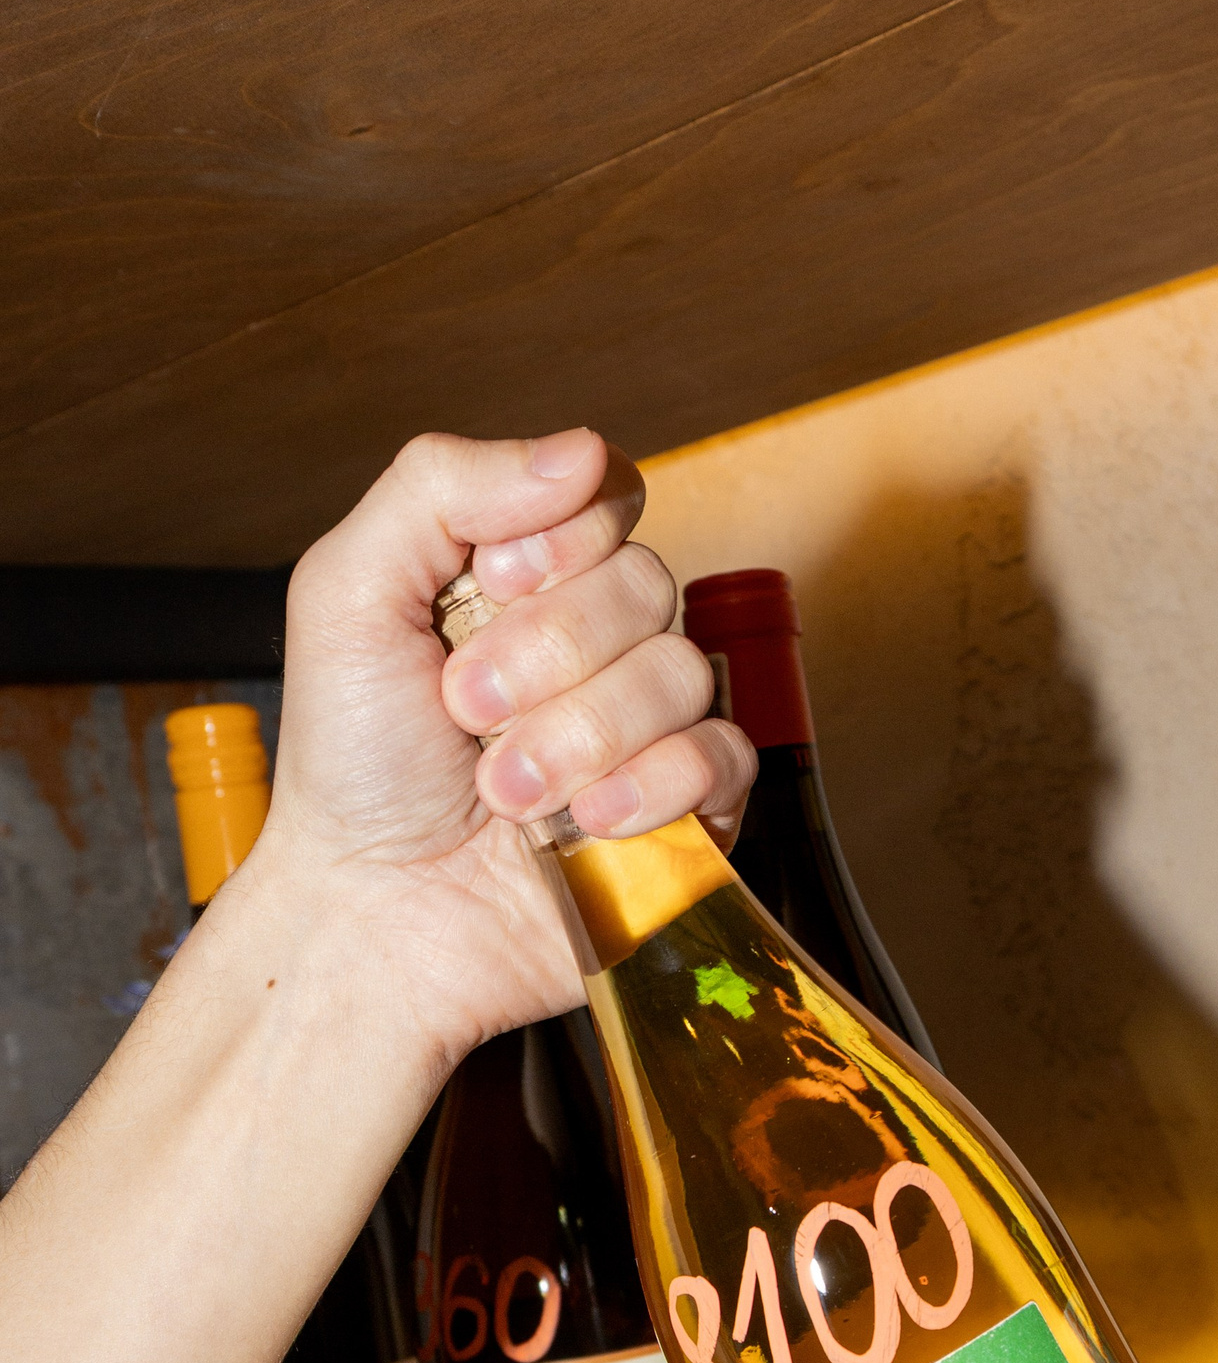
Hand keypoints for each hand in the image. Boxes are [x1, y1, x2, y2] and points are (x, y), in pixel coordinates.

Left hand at [260, 428, 755, 1067]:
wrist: (371, 913)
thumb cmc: (354, 768)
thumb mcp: (348, 593)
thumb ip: (441, 487)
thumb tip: (582, 449)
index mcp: (527, 577)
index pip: (604, 497)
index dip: (554, 541)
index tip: (483, 591)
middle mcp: (597, 643)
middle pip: (644, 582)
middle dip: (545, 652)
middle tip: (466, 711)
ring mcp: (648, 727)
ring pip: (680, 671)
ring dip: (576, 735)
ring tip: (501, 790)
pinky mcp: (688, 810)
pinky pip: (725, 757)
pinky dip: (650, 785)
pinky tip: (584, 821)